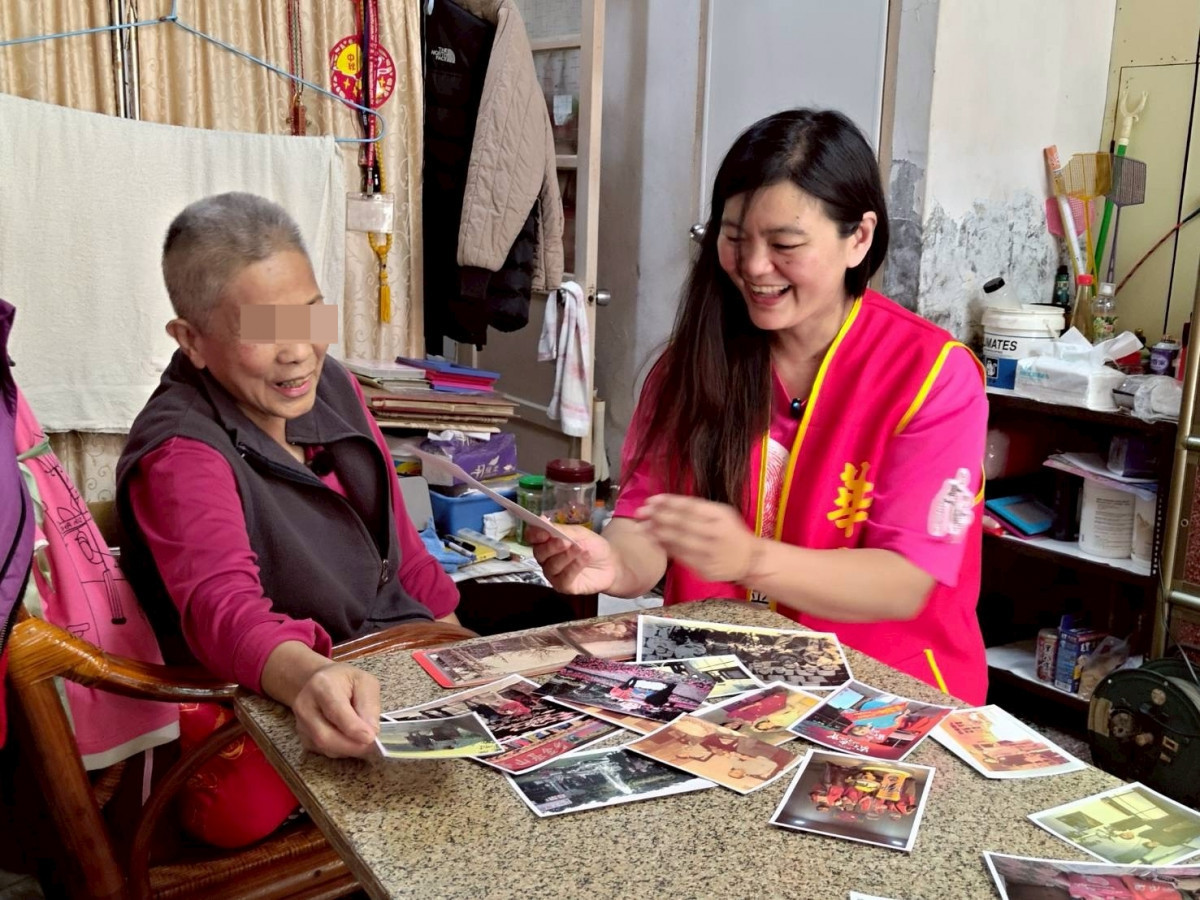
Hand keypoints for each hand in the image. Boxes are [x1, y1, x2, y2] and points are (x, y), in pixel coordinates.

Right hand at [291, 662, 381, 758]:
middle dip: (351, 746)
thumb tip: (371, 731)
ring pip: (324, 747)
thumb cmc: (346, 682)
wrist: (322, 683)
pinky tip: (352, 742)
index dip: (353, 728)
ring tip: (365, 743)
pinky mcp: (303, 737)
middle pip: (325, 735)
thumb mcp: (365, 683)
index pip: (336, 710)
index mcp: (322, 685)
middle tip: (372, 747)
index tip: (370, 738)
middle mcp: (305, 705)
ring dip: (348, 750)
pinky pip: (323, 751)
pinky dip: (341, 751)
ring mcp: (301, 723)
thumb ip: (369, 705)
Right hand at [528, 522, 617, 593]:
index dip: (535, 535)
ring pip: (552, 566)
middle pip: (539, 553)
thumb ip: (561, 530)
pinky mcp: (563, 586)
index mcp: (547, 542)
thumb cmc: (592, 545)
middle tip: (565, 542)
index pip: (532, 538)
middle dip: (551, 547)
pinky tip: (584, 558)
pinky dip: (574, 566)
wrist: (610, 562)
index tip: (544, 532)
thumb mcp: (579, 533)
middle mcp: (546, 559)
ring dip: (566, 556)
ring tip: (581, 549)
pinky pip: (563, 578)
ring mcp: (553, 574)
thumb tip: (541, 519)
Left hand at [637, 494, 760, 583]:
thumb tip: (667, 502)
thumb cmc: (731, 532)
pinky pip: (681, 556)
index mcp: (721, 516)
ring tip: (643, 526)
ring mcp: (710, 553)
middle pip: (682, 523)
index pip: (691, 506)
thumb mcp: (722, 513)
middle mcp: (716, 534)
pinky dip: (666, 547)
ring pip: (679, 541)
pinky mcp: (705, 569)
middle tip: (641, 512)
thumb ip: (698, 508)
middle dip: (658, 516)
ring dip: (658, 532)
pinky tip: (655, 541)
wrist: (749, 560)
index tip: (652, 499)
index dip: (669, 502)